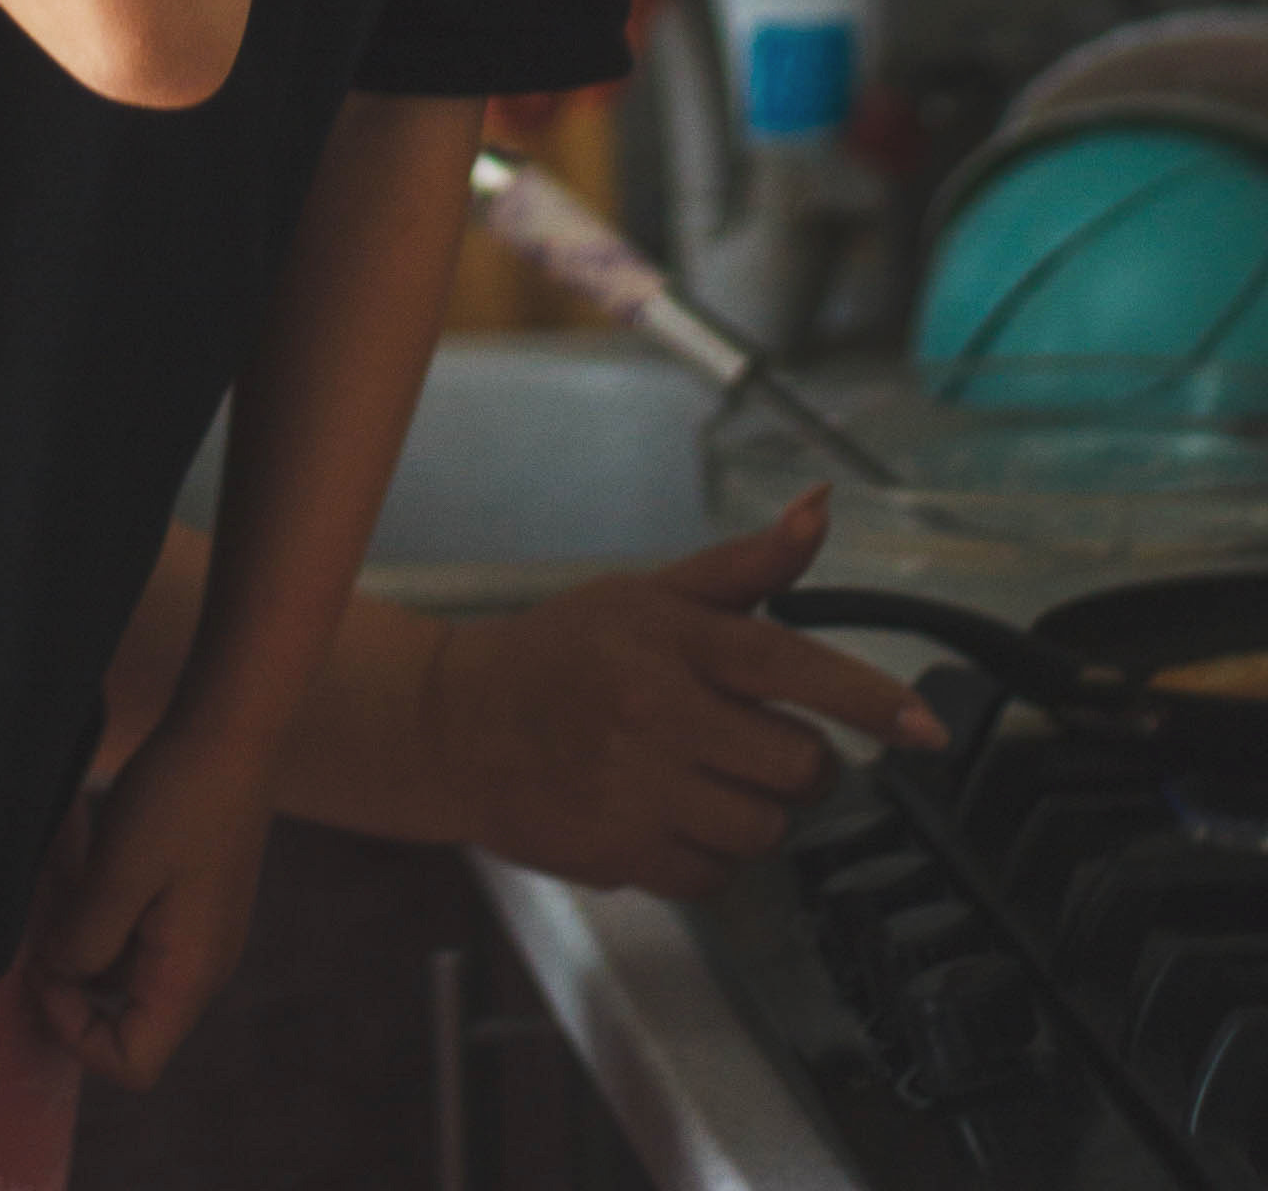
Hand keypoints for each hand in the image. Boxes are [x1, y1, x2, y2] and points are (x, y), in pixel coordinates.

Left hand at [31, 719, 275, 1089]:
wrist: (234, 726)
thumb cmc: (178, 799)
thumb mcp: (117, 873)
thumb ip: (84, 941)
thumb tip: (62, 972)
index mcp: (188, 976)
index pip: (132, 1063)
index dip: (75, 1035)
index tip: (45, 968)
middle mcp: (201, 965)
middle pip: (125, 1011)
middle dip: (71, 971)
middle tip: (37, 912)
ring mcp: (202, 928)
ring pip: (124, 959)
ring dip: (82, 927)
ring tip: (54, 867)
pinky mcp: (196, 892)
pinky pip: (139, 920)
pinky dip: (103, 898)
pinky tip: (79, 844)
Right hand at [435, 493, 949, 899]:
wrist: (457, 720)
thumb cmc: (565, 651)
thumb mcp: (651, 593)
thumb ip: (748, 564)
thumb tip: (821, 506)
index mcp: (673, 637)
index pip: (790, 664)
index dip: (866, 696)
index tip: (926, 728)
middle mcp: (658, 709)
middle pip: (797, 766)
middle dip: (796, 763)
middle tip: (755, 742)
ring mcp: (639, 786)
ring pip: (762, 829)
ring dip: (750, 812)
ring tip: (699, 776)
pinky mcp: (622, 851)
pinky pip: (716, 877)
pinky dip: (707, 856)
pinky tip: (668, 814)